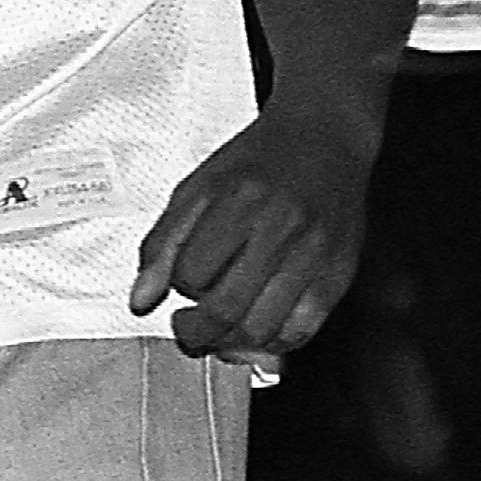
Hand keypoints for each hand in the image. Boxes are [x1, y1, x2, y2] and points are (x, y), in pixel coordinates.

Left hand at [127, 105, 376, 362]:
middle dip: (196, 333)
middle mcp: (281, 226)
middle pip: (227, 309)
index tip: (181, 285)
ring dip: (230, 344)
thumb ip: (165, 242)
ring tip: (219, 332)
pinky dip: (271, 344)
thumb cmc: (258, 161)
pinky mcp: (339, 274)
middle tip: (188, 328)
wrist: (325, 136)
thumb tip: (140, 302)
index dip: (179, 287)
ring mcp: (315, 254)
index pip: (192, 272)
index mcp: (239, 198)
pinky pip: (301, 332)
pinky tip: (256, 329)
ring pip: (262, 329)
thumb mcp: (200, 185)